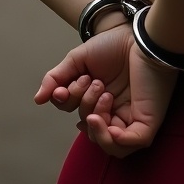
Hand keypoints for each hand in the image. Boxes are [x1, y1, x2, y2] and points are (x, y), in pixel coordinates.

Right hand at [34, 26, 177, 157]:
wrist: (137, 36)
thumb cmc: (113, 45)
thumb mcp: (77, 60)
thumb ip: (56, 78)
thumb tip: (38, 100)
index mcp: (96, 97)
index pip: (74, 112)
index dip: (65, 102)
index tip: (64, 88)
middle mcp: (112, 110)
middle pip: (87, 127)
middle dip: (84, 104)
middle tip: (95, 82)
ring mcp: (129, 119)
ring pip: (106, 144)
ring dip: (96, 124)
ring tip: (103, 96)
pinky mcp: (145, 125)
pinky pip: (125, 146)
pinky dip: (110, 139)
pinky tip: (104, 120)